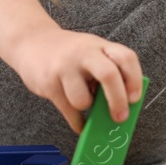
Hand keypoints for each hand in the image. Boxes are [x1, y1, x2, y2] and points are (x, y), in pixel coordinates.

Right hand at [8, 26, 142, 133]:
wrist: (31, 41)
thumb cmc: (69, 54)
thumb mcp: (91, 53)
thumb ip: (107, 73)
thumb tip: (121, 108)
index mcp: (99, 45)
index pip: (126, 58)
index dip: (134, 80)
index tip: (134, 99)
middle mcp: (83, 53)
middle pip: (109, 75)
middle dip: (117, 101)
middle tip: (120, 117)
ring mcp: (64, 67)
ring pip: (83, 100)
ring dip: (86, 108)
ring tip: (84, 102)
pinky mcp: (48, 83)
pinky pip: (68, 111)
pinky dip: (77, 123)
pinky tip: (80, 123)